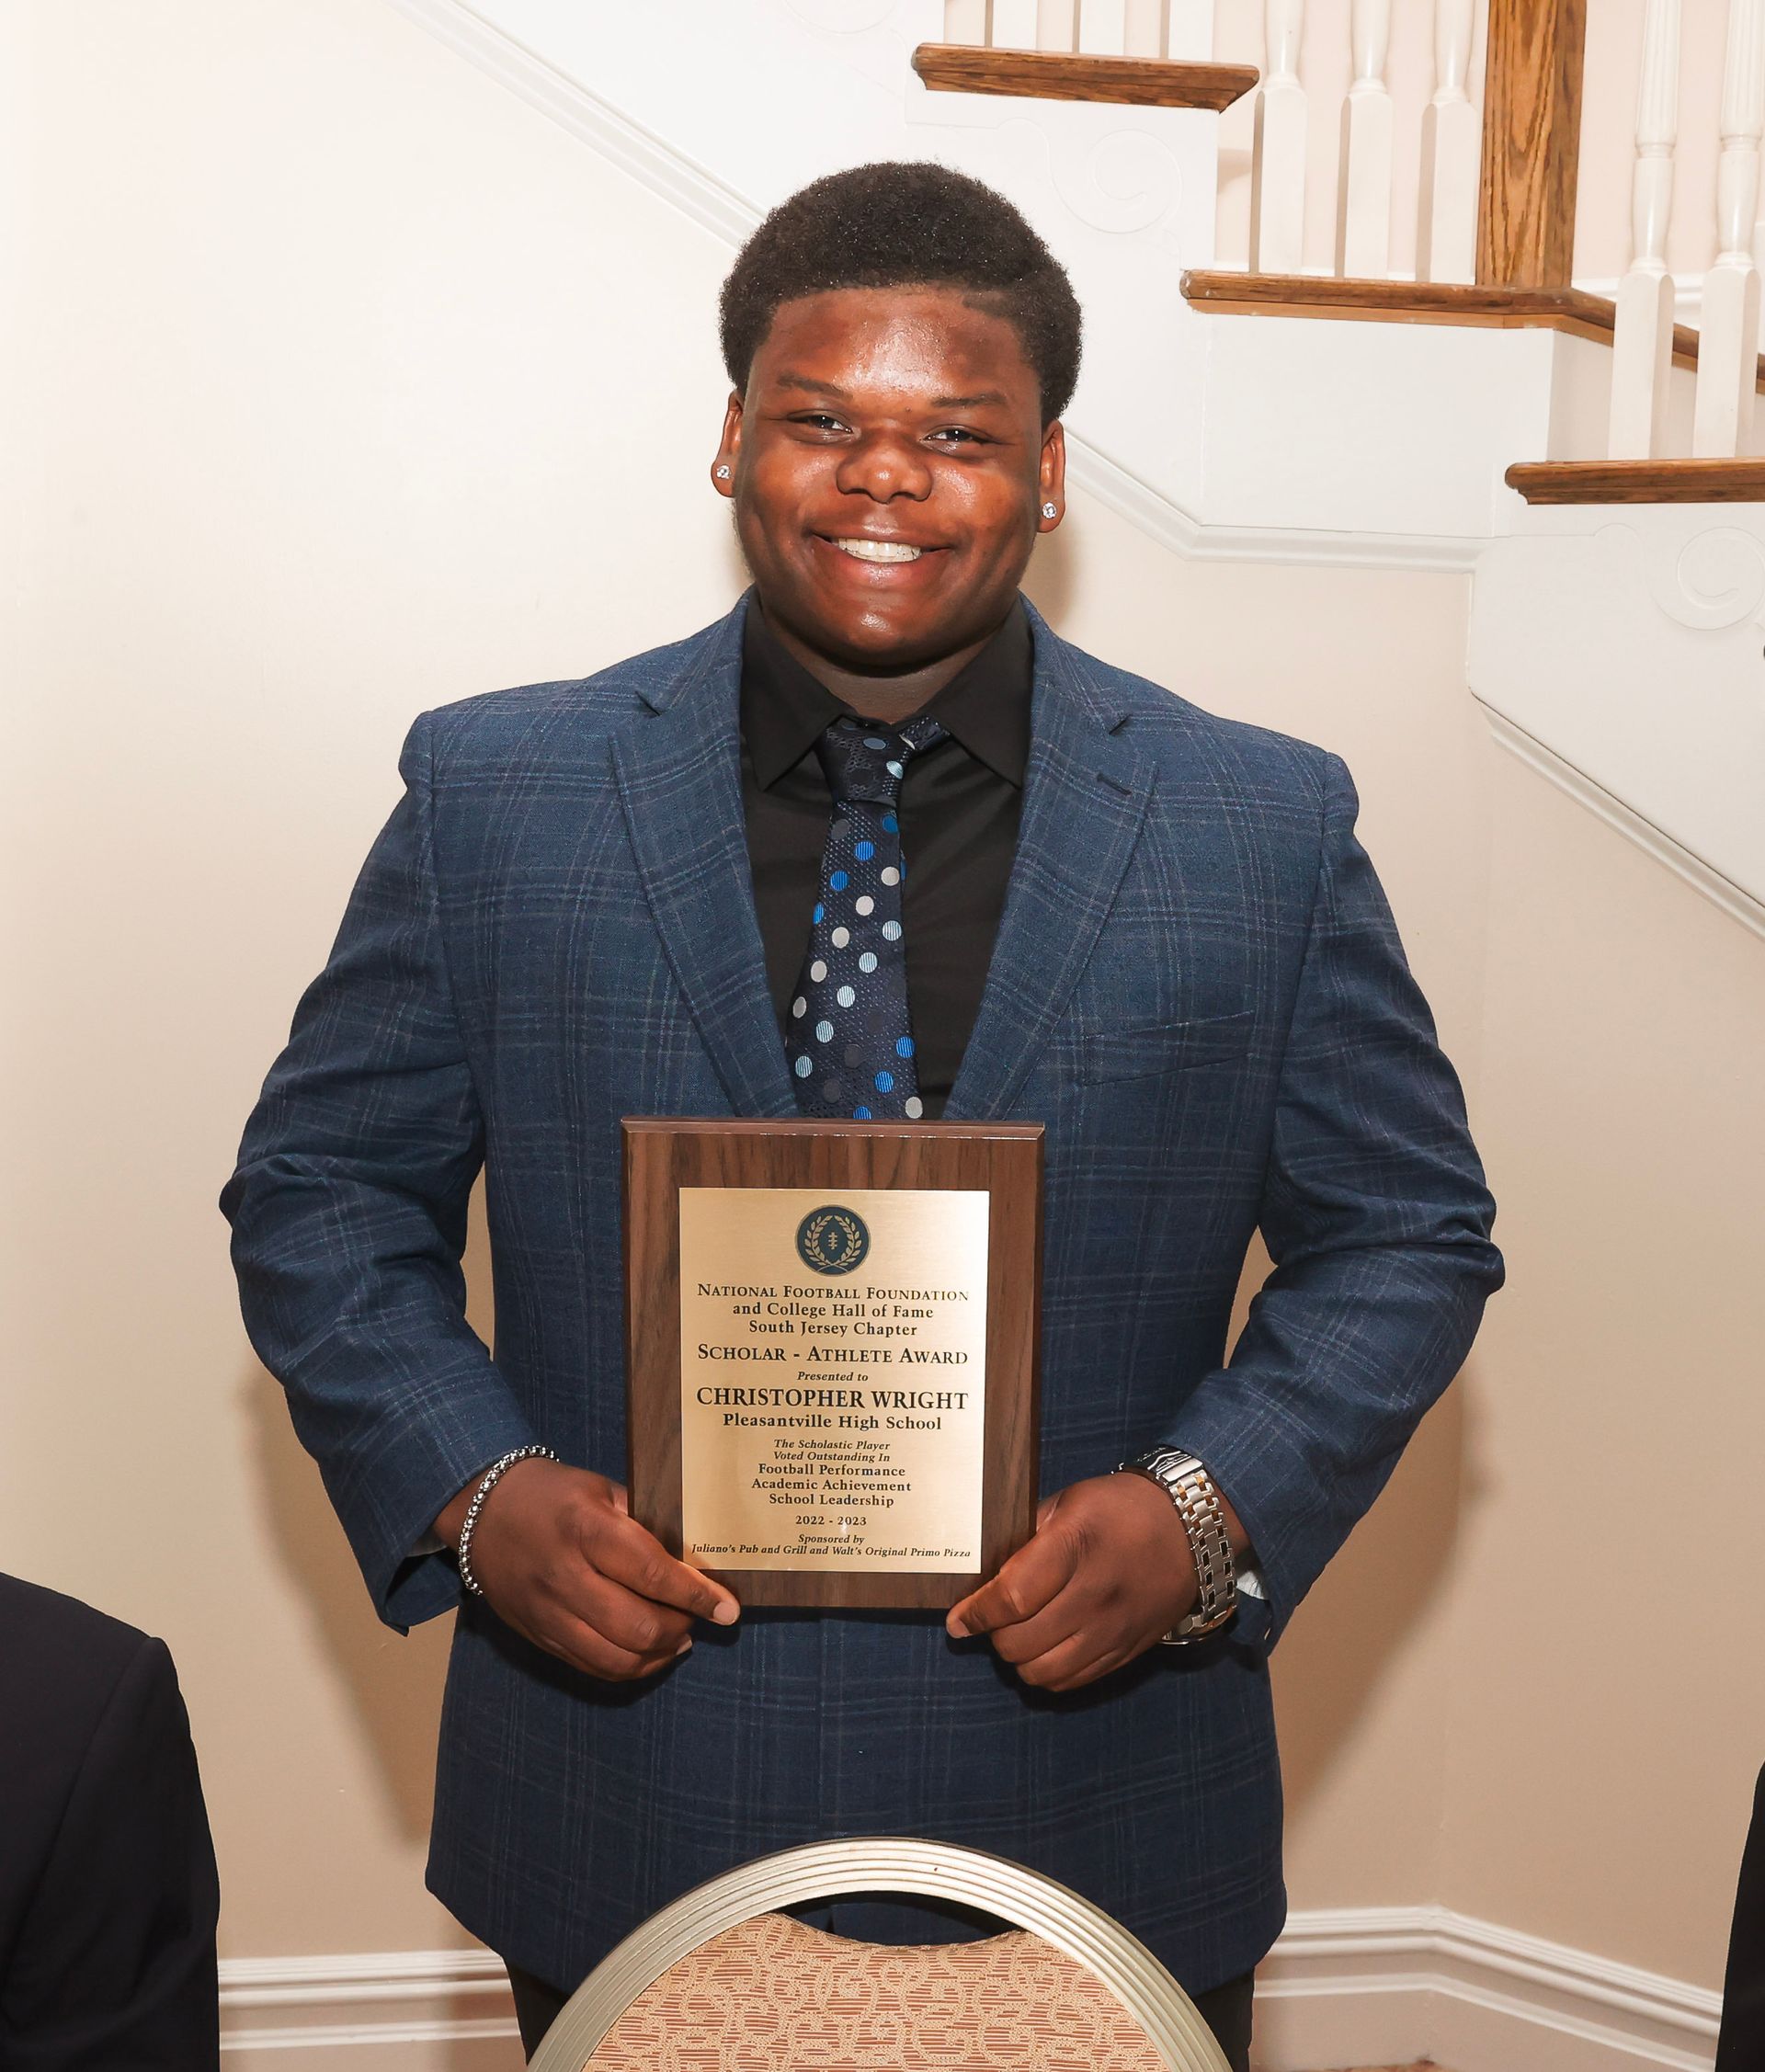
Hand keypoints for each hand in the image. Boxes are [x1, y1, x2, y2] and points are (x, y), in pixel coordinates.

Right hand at [436, 1457, 738, 1681]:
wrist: (482, 1512)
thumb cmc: (553, 1494)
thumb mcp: (600, 1489)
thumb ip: (644, 1522)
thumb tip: (693, 1558)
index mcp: (585, 1530)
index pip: (650, 1572)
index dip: (694, 1595)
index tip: (728, 1609)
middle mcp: (564, 1577)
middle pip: (636, 1626)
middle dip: (680, 1627)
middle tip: (699, 1616)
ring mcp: (548, 1614)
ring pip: (615, 1659)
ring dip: (658, 1654)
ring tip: (679, 1637)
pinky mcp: (539, 1636)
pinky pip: (592, 1667)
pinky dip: (629, 1668)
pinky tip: (647, 1652)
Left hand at [944, 1473, 1198, 1691]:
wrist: (1190, 1530)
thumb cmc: (1121, 1508)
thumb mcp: (1070, 1502)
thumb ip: (1027, 1535)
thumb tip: (986, 1570)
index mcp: (1075, 1548)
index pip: (1013, 1597)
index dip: (977, 1614)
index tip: (957, 1620)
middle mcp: (1095, 1595)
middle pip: (1021, 1642)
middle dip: (994, 1634)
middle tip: (991, 1618)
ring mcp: (1112, 1630)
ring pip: (1042, 1672)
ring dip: (1019, 1658)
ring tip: (1017, 1634)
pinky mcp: (1126, 1652)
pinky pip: (1071, 1682)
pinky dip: (1047, 1672)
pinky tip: (1045, 1649)